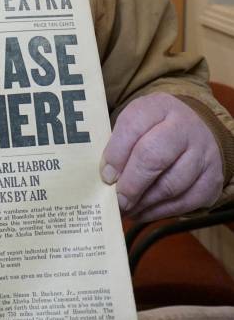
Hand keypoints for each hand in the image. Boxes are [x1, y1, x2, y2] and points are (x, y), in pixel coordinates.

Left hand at [101, 92, 223, 220]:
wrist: (195, 130)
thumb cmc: (154, 129)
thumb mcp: (136, 123)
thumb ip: (120, 145)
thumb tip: (107, 178)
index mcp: (159, 107)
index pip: (134, 126)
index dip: (116, 154)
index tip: (106, 175)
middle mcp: (184, 127)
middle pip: (154, 156)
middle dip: (131, 183)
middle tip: (117, 199)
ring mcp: (203, 153)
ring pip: (171, 185)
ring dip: (144, 202)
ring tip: (127, 209)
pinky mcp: (212, 179)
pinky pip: (185, 203)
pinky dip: (160, 212)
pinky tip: (143, 212)